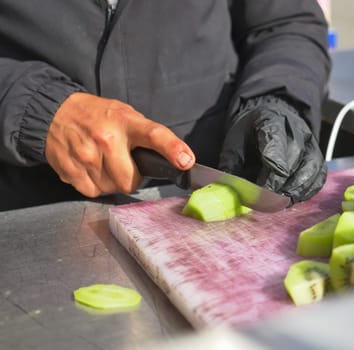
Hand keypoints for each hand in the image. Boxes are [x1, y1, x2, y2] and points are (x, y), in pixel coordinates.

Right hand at [45, 92, 194, 196]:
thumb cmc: (98, 116)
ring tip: (102, 161)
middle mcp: (107, 138)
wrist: (55, 112)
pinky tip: (89, 167)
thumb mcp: (126, 115)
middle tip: (123, 163)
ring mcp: (86, 154)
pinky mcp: (70, 168)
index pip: (155, 135)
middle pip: (130, 181)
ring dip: (110, 181)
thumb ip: (146, 136)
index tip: (186, 161)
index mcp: (127, 122)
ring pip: (111, 188)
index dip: (173, 149)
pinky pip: (92, 191)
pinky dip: (94, 184)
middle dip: (130, 178)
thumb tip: (176, 159)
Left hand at [218, 95, 326, 203]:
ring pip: (311, 168)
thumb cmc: (250, 132)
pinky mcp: (318, 156)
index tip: (260, 193)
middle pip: (295, 158)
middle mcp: (296, 129)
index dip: (269, 174)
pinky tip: (292, 198)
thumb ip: (230, 165)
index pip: (274, 147)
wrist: (270, 118)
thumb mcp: (233, 141)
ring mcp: (311, 142)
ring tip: (280, 203)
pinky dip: (307, 191)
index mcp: (270, 120)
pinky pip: (319, 177)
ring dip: (296, 190)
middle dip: (281, 185)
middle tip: (268, 202)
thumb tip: (227, 192)